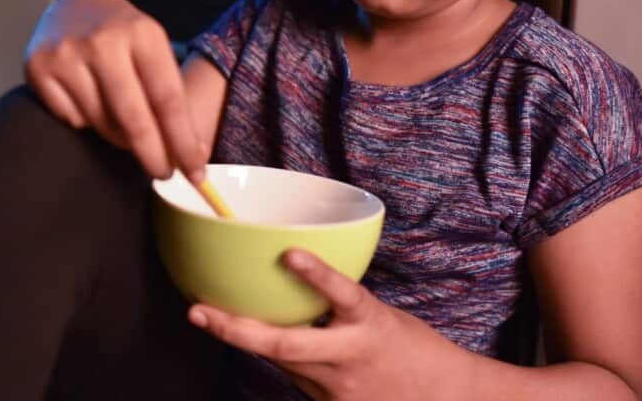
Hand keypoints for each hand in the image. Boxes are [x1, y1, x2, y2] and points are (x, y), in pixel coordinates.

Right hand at [23, 0, 207, 180]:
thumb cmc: (124, 39)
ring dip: (120, 138)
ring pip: (102, 125)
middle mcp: (103, 40)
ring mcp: (66, 53)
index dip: (183, 142)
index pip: (168, 100)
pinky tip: (90, 101)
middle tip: (163, 174)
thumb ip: (172, 100)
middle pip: (134, 119)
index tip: (195, 173)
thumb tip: (193, 156)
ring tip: (126, 126)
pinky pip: (72, 120)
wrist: (74, 7)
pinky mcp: (37, 67)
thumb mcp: (153, 52)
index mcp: (143, 33)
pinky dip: (87, 122)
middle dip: (153, 156)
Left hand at [187, 249, 474, 400]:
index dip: (319, 276)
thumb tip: (297, 273)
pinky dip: (277, 359)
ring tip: (209, 318)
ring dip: (245, 340)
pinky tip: (257, 342)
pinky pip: (293, 378)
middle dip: (236, 329)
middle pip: (287, 345)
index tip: (292, 254)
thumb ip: (341, 305)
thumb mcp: (382, 315)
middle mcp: (351, 357)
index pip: (344, 295)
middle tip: (200, 311)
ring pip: (280, 361)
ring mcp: (338, 388)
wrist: (441, 396)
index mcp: (371, 324)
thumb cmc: (412, 348)